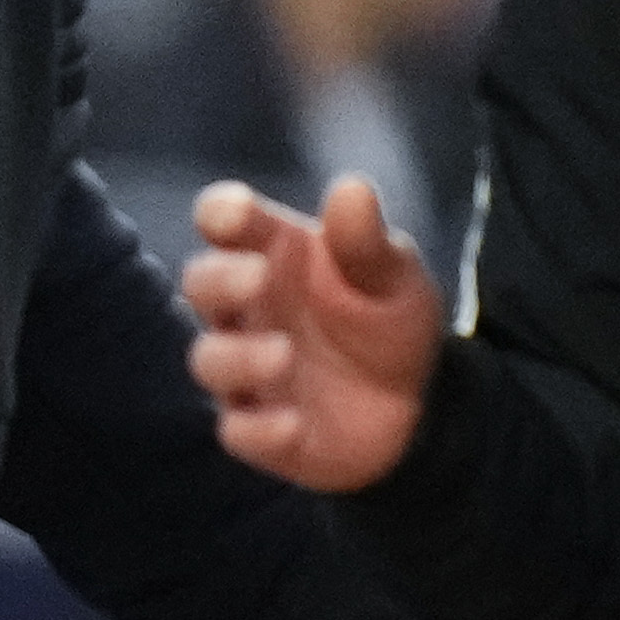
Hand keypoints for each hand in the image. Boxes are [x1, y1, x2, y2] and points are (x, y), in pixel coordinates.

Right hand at [187, 176, 443, 492]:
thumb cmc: (388, 319)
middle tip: (259, 278)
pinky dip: (259, 429)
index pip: (226, 221)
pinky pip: (239, 431)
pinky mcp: (261, 429)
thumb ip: (366, 240)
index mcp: (275, 253)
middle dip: (220, 279)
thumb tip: (352, 189)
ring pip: (210, 359)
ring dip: (239, 357)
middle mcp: (248, 308)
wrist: (417, 402)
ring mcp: (248, 370)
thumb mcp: (393, 275)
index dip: (222, 213)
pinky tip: (292, 424)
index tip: (236, 214)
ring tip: (283, 355)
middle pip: (201, 284)